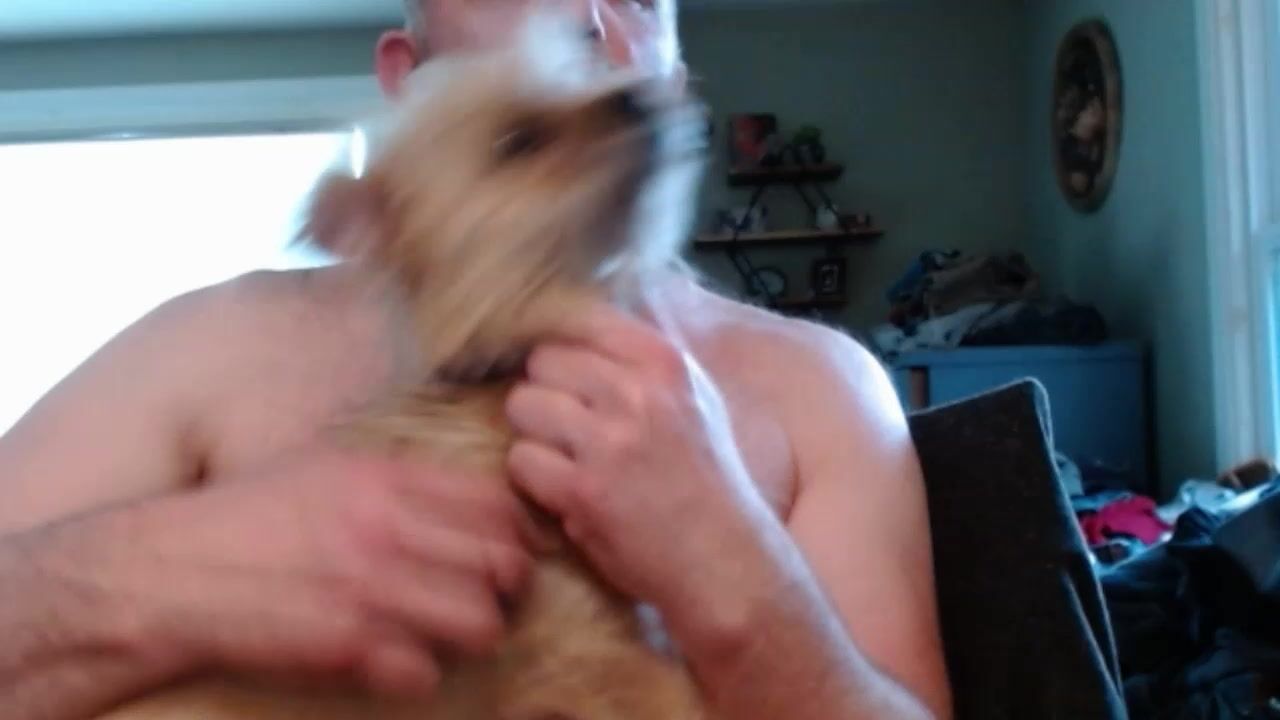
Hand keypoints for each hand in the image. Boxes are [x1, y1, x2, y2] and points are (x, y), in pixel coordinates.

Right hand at [39, 440, 532, 698]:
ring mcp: (370, 591)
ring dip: (478, 630)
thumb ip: (394, 476)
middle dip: (512, 585)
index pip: (496, 504)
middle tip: (502, 595)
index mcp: (386, 480)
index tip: (517, 545)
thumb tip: (453, 492)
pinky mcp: (346, 647)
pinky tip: (405, 660)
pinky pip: (423, 670)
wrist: (170, 570)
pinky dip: (422, 671)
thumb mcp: (324, 466)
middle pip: (503, 563)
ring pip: (479, 622)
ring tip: (461, 631)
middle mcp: (388, 531)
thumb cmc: (246, 513)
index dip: (519, 529)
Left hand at [503, 303, 777, 618]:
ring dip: (534, 435)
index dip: (566, 352)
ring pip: (523, 405)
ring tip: (564, 460)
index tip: (568, 378)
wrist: (722, 560)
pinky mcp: (584, 488)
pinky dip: (534, 479)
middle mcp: (638, 392)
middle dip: (546, 393)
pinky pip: (521, 460)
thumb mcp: (693, 400)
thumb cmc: (705, 484)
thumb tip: (579, 324)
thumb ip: (642, 363)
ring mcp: (609, 440)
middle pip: (543, 360)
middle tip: (565, 427)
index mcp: (664, 362)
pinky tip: (564, 493)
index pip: (581, 319)